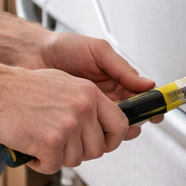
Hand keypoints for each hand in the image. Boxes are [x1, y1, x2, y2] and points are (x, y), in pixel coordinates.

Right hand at [0, 65, 132, 174]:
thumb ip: (86, 102)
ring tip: (40, 140)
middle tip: (60, 144)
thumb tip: (104, 122)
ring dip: (57, 157)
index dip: (113, 140)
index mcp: (89, 93)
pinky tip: (30, 148)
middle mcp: (83, 108)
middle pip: (98, 149)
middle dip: (79, 152)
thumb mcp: (64, 84)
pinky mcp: (51, 142)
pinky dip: (40, 163)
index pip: (120, 124)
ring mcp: (68, 125)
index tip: (104, 144)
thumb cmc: (22, 88)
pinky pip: (53, 166)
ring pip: (75, 160)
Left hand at [15, 31, 164, 129]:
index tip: (154, 115)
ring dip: (111, 134)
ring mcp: (88, 110)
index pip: (138, 98)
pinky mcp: (72, 120)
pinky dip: (91, 138)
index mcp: (114, 80)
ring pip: (108, 129)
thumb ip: (121, 67)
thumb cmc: (62, 47)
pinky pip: (86, 134)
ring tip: (110, 132)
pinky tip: (90, 135)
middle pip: (126, 118)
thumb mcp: (97, 50)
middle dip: (130, 125)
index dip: (147, 108)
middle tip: (130, 127)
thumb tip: (146, 83)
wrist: (31, 54)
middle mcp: (103, 97)